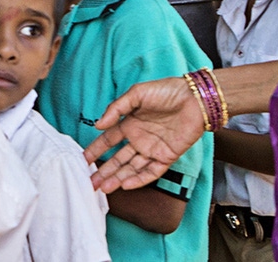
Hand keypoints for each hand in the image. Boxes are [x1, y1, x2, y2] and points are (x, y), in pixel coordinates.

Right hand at [84, 77, 204, 192]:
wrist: (194, 98)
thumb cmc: (166, 91)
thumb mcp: (137, 94)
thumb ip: (117, 109)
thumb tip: (98, 125)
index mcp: (130, 123)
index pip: (108, 140)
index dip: (96, 150)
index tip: (83, 160)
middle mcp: (139, 138)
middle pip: (118, 159)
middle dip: (104, 171)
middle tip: (91, 182)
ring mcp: (152, 149)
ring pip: (132, 168)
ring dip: (118, 178)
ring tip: (104, 187)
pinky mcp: (166, 156)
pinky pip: (151, 171)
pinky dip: (139, 179)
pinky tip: (126, 184)